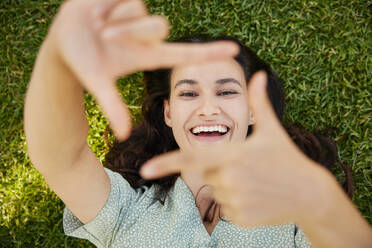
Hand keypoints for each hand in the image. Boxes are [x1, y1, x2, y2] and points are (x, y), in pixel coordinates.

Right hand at [48, 0, 238, 139]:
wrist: (64, 38)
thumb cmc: (81, 61)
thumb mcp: (97, 81)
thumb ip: (112, 106)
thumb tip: (124, 136)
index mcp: (148, 56)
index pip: (186, 54)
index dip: (209, 52)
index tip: (234, 50)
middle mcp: (149, 37)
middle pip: (160, 27)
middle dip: (130, 31)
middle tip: (105, 36)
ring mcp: (141, 17)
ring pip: (143, 12)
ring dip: (117, 20)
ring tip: (100, 25)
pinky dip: (109, 4)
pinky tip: (100, 11)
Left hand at [140, 71, 332, 226]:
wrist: (309, 193)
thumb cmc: (287, 158)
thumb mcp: (272, 130)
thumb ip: (259, 103)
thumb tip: (258, 74)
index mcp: (232, 154)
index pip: (192, 158)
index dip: (167, 163)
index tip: (144, 169)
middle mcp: (229, 178)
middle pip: (207, 174)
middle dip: (221, 171)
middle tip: (248, 170)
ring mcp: (235, 200)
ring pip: (217, 191)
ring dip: (229, 187)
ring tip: (255, 183)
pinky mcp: (241, 218)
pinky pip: (226, 208)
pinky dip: (237, 203)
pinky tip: (257, 198)